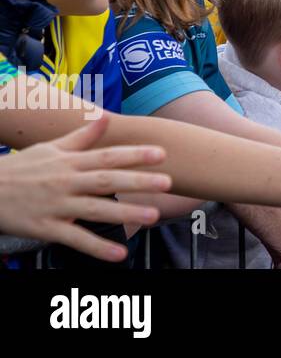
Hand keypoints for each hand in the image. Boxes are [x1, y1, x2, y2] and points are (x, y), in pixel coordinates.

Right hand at [0, 113, 169, 261]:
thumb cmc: (21, 168)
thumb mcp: (50, 148)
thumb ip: (81, 137)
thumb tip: (105, 117)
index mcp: (69, 162)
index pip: (108, 156)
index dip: (135, 154)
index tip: (162, 153)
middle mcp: (66, 182)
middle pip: (107, 180)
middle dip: (138, 181)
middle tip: (168, 182)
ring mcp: (56, 206)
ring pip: (95, 209)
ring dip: (125, 212)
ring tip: (153, 216)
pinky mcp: (45, 228)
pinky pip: (75, 239)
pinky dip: (97, 247)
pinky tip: (119, 254)